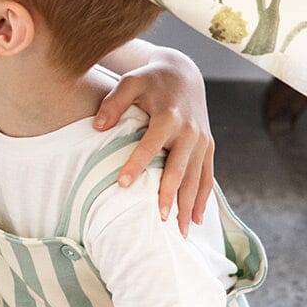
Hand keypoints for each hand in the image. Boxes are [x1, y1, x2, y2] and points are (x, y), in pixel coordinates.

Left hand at [95, 48, 213, 234]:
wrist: (183, 74)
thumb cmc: (150, 80)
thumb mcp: (130, 81)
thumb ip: (114, 102)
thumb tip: (97, 126)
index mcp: (169, 116)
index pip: (151, 145)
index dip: (137, 164)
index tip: (122, 185)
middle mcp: (190, 131)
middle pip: (179, 168)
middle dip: (169, 194)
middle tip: (157, 219)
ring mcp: (202, 141)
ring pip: (197, 178)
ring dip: (189, 205)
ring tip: (180, 232)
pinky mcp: (209, 147)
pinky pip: (208, 177)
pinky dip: (204, 199)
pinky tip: (197, 220)